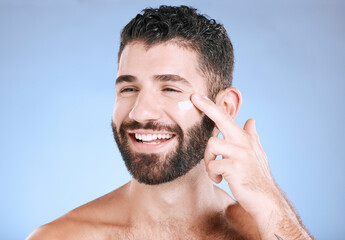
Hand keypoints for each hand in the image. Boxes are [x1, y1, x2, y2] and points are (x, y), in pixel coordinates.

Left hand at [191, 94, 311, 238]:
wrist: (266, 200)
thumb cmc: (257, 177)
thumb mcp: (257, 155)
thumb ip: (252, 137)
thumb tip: (251, 120)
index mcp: (245, 139)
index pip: (227, 118)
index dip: (212, 105)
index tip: (197, 96)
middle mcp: (244, 142)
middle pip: (222, 118)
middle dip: (207, 107)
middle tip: (193, 96)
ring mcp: (240, 153)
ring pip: (211, 144)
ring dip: (208, 160)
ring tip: (215, 172)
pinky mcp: (235, 166)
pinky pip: (212, 165)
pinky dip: (212, 174)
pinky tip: (220, 180)